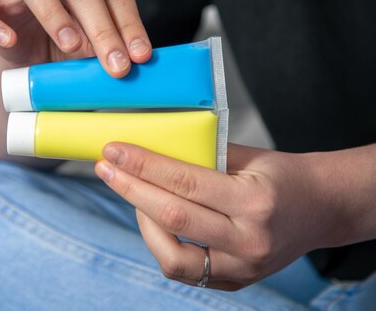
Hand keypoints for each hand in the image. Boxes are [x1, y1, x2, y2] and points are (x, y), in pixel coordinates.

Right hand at [0, 0, 151, 76]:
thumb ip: (113, 47)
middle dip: (102, 28)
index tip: (139, 56)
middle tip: (115, 64)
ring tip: (72, 46)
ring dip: (54, 13)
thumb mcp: (97, 46)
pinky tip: (7, 40)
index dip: (129, 24)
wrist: (32, 66)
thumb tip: (136, 64)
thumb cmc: (70, 49)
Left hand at [94, 142, 334, 290]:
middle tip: (105, 167)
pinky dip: (161, 244)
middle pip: (172, 218)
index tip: (114, 150)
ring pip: (171, 256)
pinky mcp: (235, 281)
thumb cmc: (283, 177)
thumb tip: (150, 146)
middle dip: (130, 189)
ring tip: (134, 195)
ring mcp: (242, 268)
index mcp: (255, 202)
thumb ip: (202, 155)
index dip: (143, 165)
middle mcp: (249, 241)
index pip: (184, 182)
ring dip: (142, 223)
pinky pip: (184, 269)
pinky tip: (154, 219)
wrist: (322, 209)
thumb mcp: (248, 157)